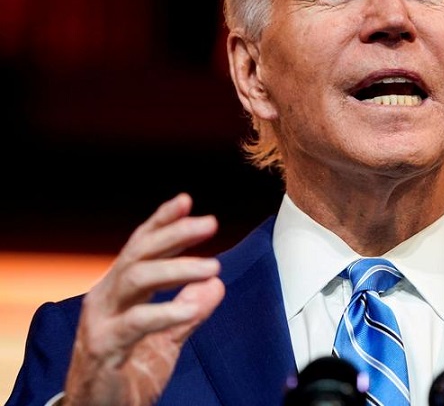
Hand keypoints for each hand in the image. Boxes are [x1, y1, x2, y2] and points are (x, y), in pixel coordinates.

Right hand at [63, 193, 225, 405]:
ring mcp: (101, 320)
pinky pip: (135, 322)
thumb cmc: (129, 369)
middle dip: (174, 233)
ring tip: (213, 267)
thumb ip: (190, 310)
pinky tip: (192, 307)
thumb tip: (215, 284)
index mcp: (120, 289)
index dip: (162, 221)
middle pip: (138, 252)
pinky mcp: (104, 347)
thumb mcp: (168, 336)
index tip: (186, 201)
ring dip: (177, 268)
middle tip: (210, 223)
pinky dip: (166, 312)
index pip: (140, 245)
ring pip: (135, 277)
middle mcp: (106, 296)